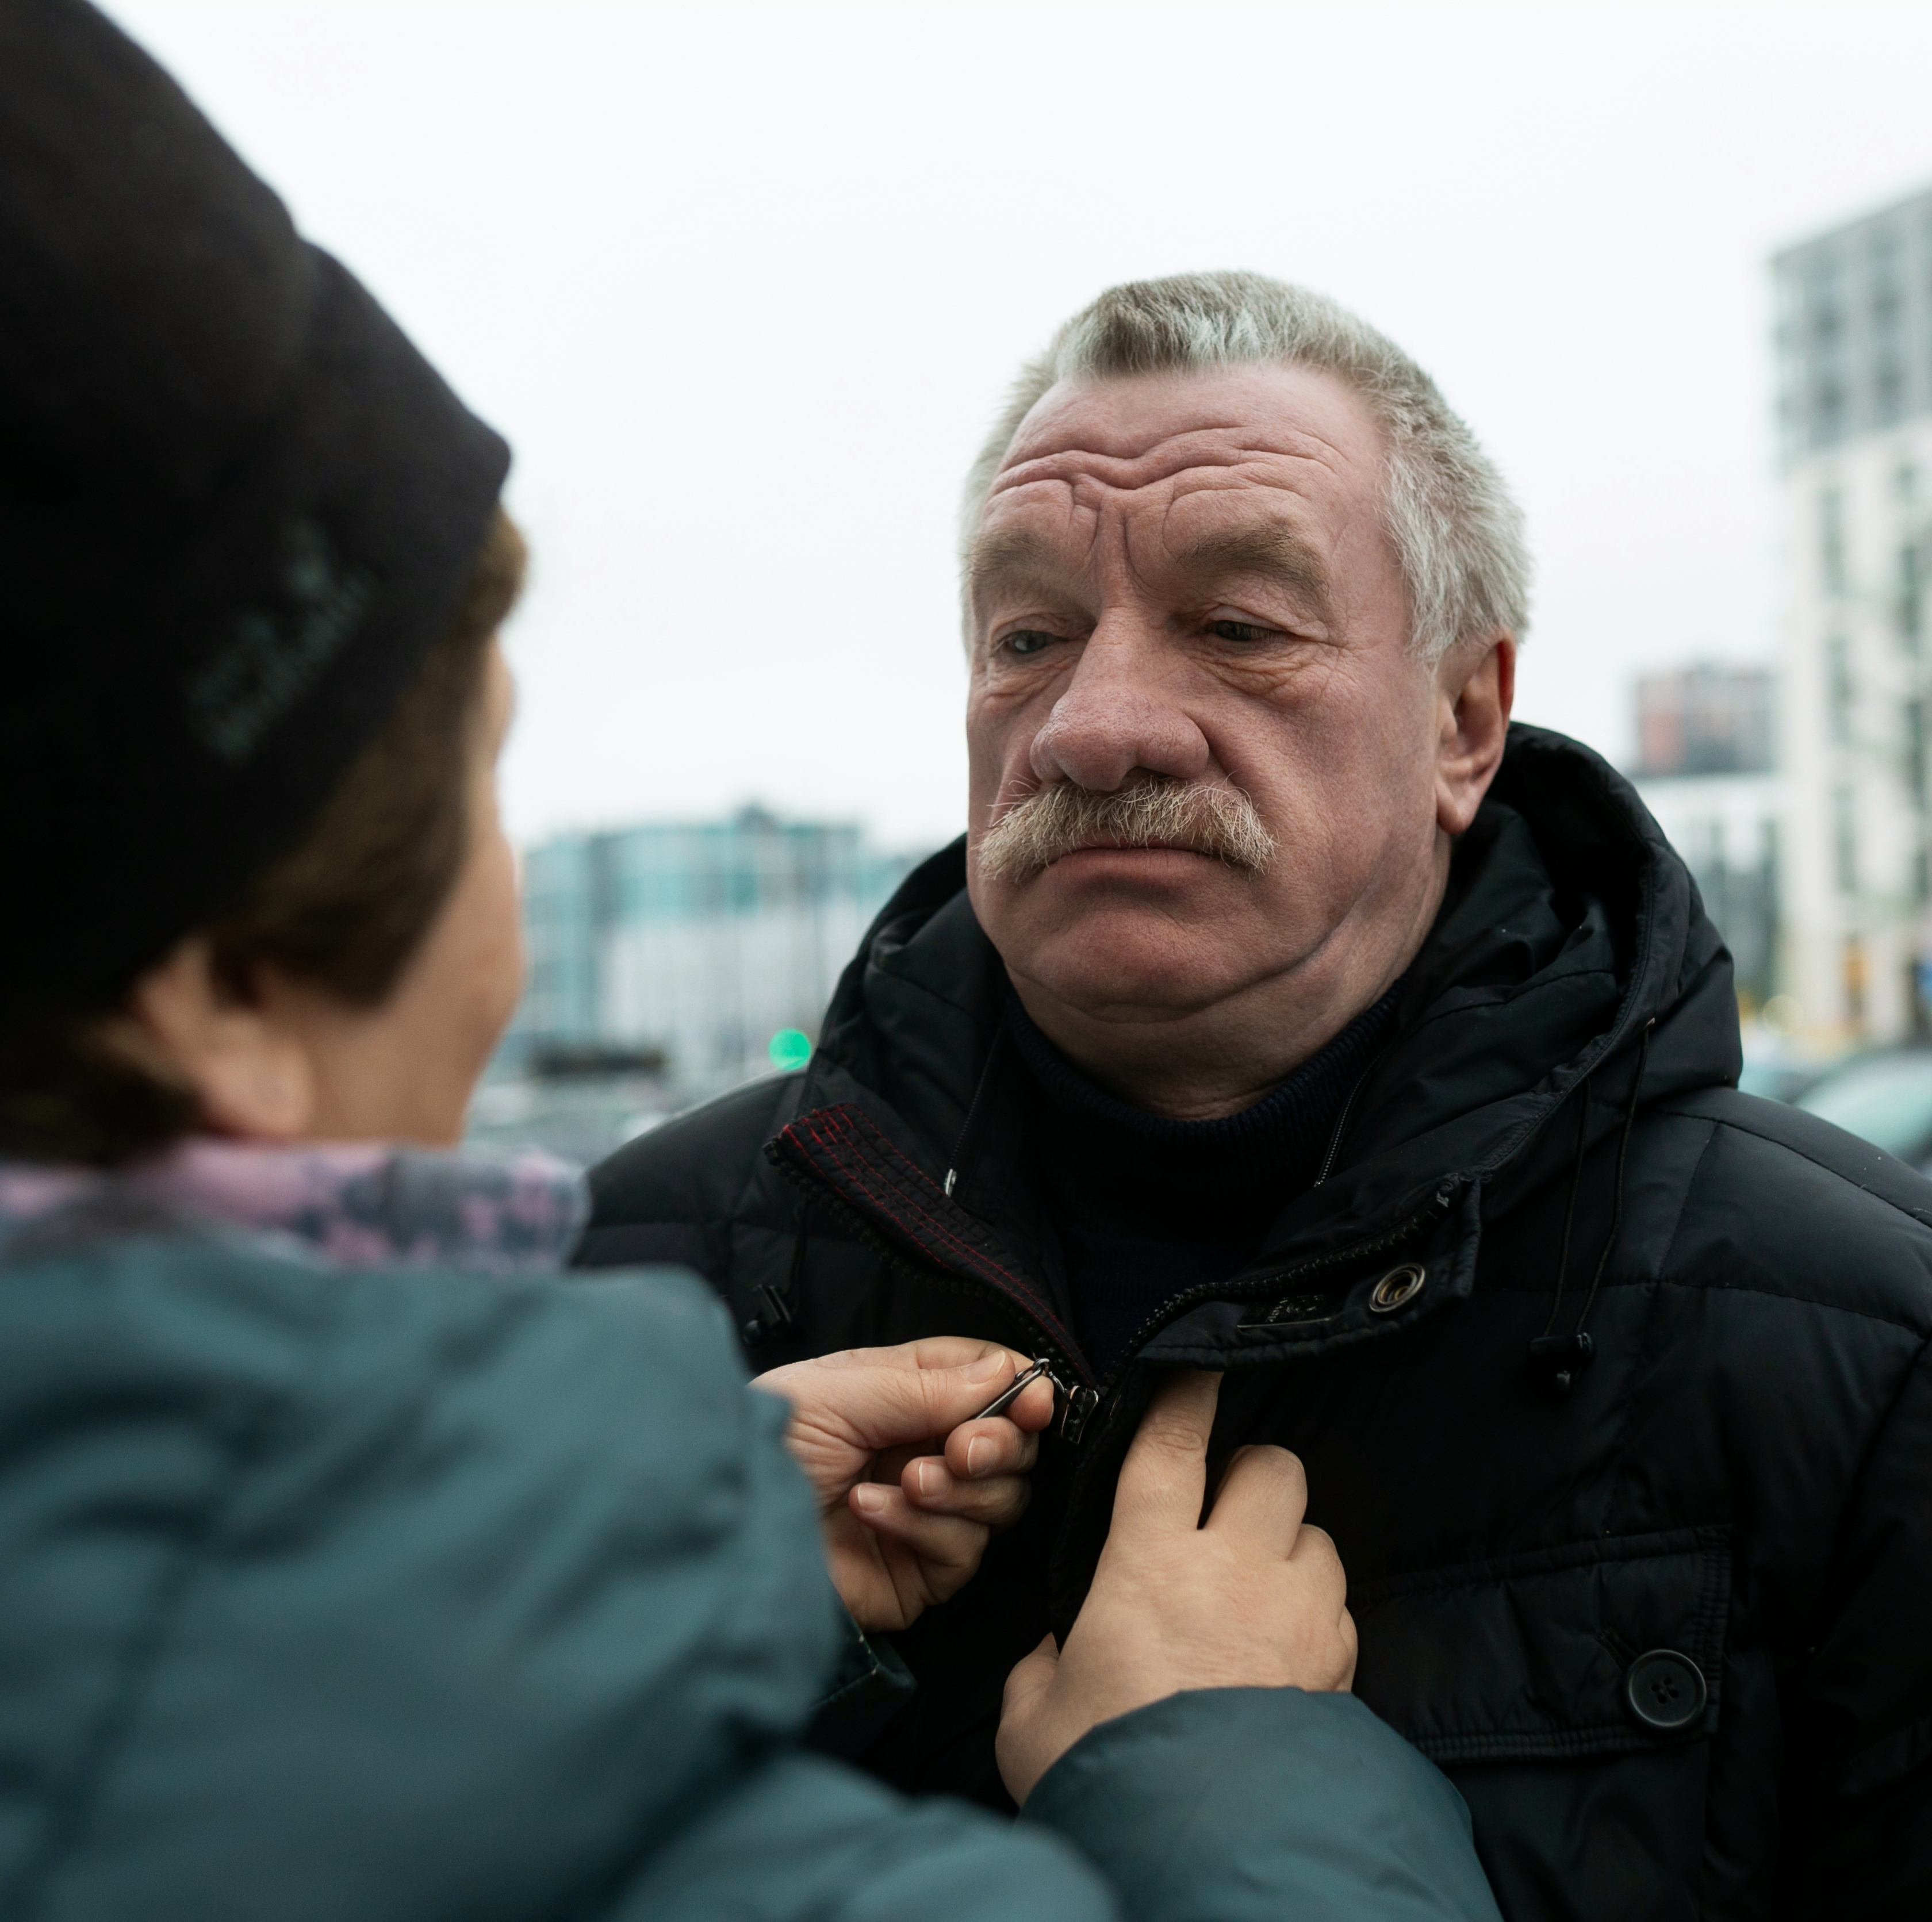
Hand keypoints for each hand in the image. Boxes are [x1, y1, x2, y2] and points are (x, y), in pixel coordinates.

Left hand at [752, 1339, 1055, 1631]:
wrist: (724, 1527)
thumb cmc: (770, 1442)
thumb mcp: (842, 1392)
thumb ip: (927, 1385)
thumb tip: (1006, 1372)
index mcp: (904, 1394)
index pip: (989, 1381)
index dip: (1020, 1389)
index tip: (1034, 1400)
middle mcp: (922, 1451)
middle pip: (1010, 1445)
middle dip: (998, 1443)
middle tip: (962, 1448)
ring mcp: (925, 1515)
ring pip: (1001, 1500)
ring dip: (960, 1487)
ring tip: (905, 1480)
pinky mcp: (919, 1573)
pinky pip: (963, 1551)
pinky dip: (925, 1528)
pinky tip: (871, 1511)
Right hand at [996, 1369, 1355, 1803]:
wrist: (1205, 1853)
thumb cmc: (1108, 1773)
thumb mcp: (1035, 1714)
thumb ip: (1045, 1663)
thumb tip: (1060, 1652)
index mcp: (1150, 1562)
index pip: (1170, 1448)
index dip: (1185, 1397)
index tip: (1198, 1368)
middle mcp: (1234, 1569)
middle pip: (1271, 1467)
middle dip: (1252, 1475)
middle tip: (1224, 1510)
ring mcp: (1298, 1615)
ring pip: (1318, 1534)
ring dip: (1292, 1547)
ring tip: (1260, 1586)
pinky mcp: (1340, 1666)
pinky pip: (1343, 1608)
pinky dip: (1320, 1613)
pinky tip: (1288, 1649)